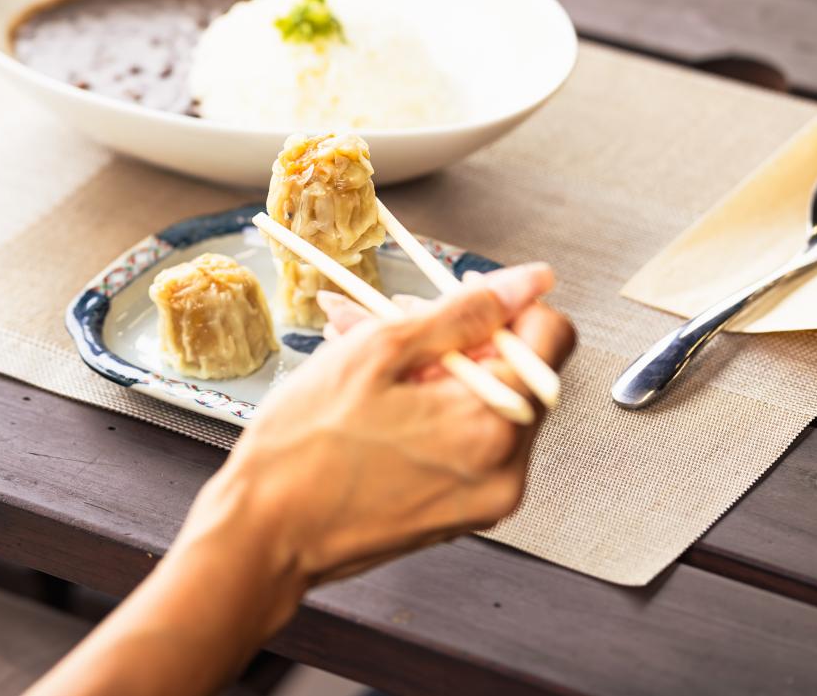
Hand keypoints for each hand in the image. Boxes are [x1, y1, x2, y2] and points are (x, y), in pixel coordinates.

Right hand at [174, 263, 573, 627]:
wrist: (266, 533)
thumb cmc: (303, 448)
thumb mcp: (377, 352)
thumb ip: (461, 313)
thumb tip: (528, 282)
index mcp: (492, 425)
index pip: (550, 337)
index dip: (508, 304)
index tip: (465, 298)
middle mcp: (505, 470)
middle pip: (517, 372)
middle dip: (460, 337)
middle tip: (395, 324)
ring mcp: (486, 499)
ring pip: (488, 406)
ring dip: (440, 373)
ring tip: (371, 363)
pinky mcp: (461, 514)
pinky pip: (467, 445)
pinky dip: (433, 413)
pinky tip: (377, 402)